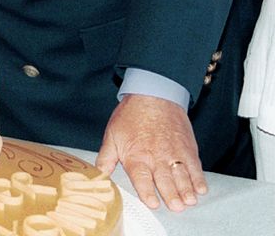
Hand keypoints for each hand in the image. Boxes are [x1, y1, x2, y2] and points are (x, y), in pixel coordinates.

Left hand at [96, 94, 206, 211]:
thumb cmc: (131, 115)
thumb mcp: (112, 135)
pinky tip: (201, 189)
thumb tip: (98, 176)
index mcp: (137, 155)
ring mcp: (174, 152)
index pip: (142, 178)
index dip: (147, 192)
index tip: (153, 203)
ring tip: (189, 201)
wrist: (153, 92)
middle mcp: (156, 156)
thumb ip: (105, 159)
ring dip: (186, 189)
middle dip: (171, 195)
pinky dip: (199, 178)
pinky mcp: (187, 147)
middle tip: (176, 207)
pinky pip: (195, 165)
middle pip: (165, 179)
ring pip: (182, 175)